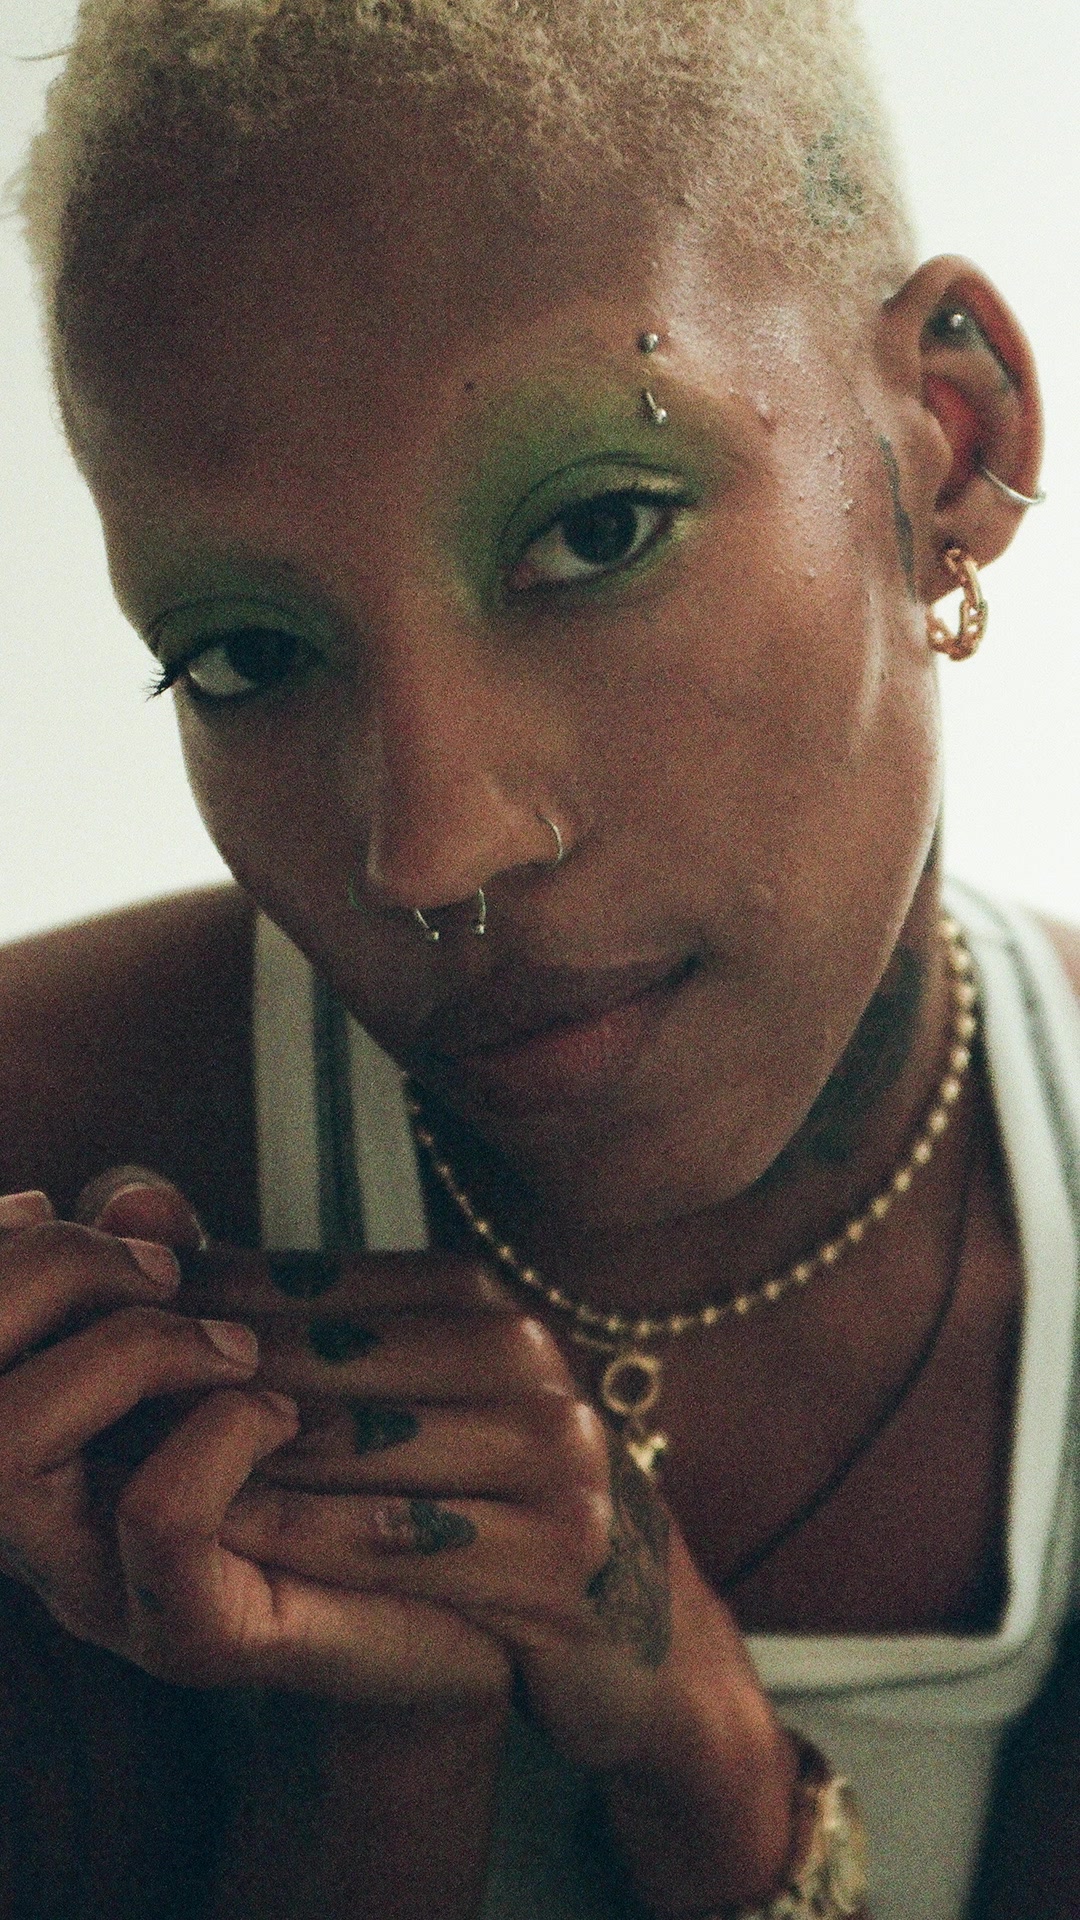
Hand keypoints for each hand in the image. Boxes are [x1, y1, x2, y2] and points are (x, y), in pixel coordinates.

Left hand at [91, 1175, 798, 1902]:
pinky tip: (227, 1549)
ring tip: (133, 1472)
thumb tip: (155, 1224)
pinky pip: (398, 1549)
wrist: (627, 1624)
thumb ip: (299, 1321)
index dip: (207, 1305)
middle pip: (327, 1364)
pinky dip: (302, 1546)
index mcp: (488, 1301)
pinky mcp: (562, 1560)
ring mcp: (557, 1457)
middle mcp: (531, 1360)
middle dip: (208, 1384)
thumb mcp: (414, 1393)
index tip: (121, 1322)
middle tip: (107, 1402)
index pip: (316, 1283)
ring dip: (234, 1464)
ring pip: (354, 1452)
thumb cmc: (485, 1498)